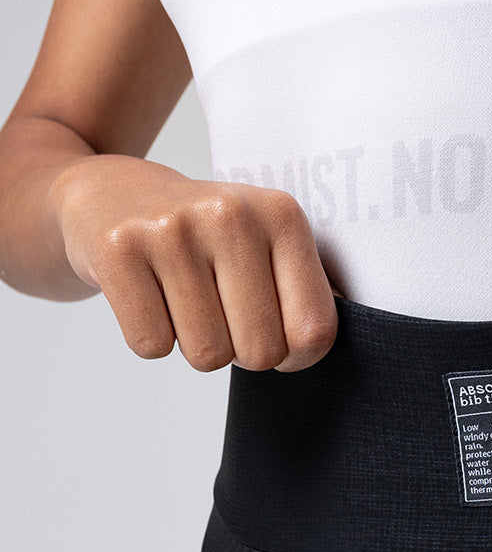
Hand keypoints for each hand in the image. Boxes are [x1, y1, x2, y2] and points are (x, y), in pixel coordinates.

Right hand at [49, 154, 340, 372]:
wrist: (113, 195)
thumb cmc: (204, 236)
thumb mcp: (267, 243)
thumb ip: (305, 293)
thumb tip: (317, 346)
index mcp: (282, 215)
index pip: (313, 329)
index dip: (297, 356)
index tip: (277, 339)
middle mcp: (230, 215)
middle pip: (260, 351)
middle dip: (241, 352)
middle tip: (221, 314)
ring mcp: (171, 229)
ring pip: (206, 355)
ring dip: (195, 345)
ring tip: (184, 300)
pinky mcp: (119, 249)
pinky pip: (152, 345)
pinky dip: (151, 337)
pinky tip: (150, 295)